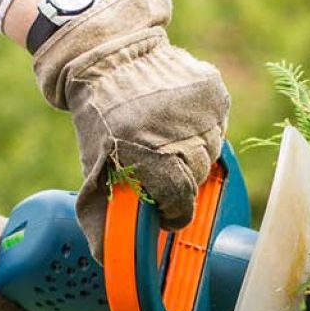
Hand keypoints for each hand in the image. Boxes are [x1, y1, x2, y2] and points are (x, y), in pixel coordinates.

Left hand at [32, 0, 229, 259]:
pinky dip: (200, 126)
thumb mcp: (93, 166)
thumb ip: (99, 214)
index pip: (179, 202)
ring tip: (165, 136)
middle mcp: (179, 132)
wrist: (108, 52)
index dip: (173, 212)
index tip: (164, 213)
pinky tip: (176, 116)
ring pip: (210, 151)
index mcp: (147, 153)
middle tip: (157, 166)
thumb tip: (105, 258)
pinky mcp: (214, 90)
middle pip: (196, 178)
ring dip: (191, 152)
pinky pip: (216, 125)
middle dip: (178, 180)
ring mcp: (201, 109)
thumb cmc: (98, 117)